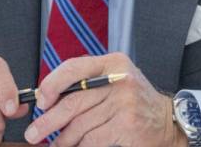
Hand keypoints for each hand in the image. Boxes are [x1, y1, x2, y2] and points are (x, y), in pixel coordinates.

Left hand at [23, 53, 185, 146]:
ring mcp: (124, 103)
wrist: (167, 120)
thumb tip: (48, 99)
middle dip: (49, 120)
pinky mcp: (126, 125)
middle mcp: (119, 79)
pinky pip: (92, 139)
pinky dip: (79, 146)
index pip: (74, 68)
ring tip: (55, 145)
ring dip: (63, 138)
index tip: (40, 101)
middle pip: (73, 101)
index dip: (51, 84)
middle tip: (34, 133)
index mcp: (112, 63)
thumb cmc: (133, 101)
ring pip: (80, 124)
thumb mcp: (115, 80)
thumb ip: (87, 83)